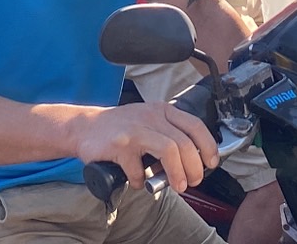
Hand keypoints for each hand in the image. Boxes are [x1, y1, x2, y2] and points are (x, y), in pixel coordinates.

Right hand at [70, 102, 216, 192]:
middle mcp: (151, 117)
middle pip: (184, 142)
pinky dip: (140, 181)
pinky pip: (138, 169)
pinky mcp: (119, 146)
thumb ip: (169, 133)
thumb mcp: (149, 120)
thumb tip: (194, 161)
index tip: (211, 162)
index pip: (195, 125)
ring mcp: (135, 130)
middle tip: (193, 181)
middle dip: (194, 167)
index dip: (208, 145)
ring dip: (177, 173)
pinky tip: (137, 182)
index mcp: (162, 110)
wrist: (85, 127)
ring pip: (168, 150)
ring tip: (178, 186)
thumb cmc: (120, 128)